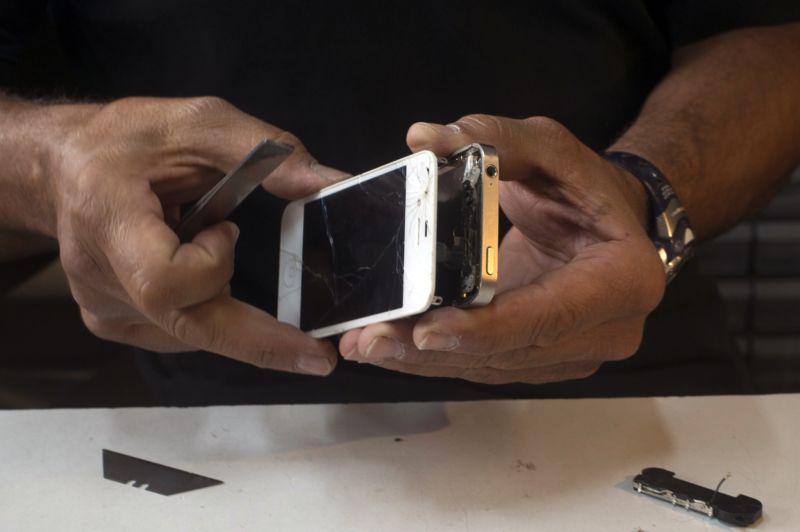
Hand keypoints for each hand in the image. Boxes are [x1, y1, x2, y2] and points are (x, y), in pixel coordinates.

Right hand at [52, 96, 345, 374]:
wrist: (61, 167)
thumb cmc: (125, 140)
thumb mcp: (198, 122)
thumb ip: (267, 152)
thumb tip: (328, 183)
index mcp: (109, 220)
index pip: (163, 282)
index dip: (211, 267)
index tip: (227, 227)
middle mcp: (99, 279)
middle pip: (187, 328)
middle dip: (262, 342)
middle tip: (319, 357)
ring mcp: (103, 309)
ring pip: (190, 332)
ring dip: (225, 300)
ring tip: (209, 241)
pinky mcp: (111, 323)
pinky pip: (178, 333)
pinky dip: (207, 307)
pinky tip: (195, 265)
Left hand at [339, 115, 665, 383]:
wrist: (615, 224)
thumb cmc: (587, 188)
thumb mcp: (550, 150)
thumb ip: (493, 139)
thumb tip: (423, 139)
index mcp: (624, 279)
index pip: (548, 315)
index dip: (485, 328)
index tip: (425, 330)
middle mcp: (608, 330)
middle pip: (510, 352)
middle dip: (435, 352)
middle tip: (371, 341)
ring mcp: (577, 354)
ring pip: (492, 368)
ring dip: (427, 362)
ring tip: (369, 345)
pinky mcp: (547, 361)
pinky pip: (488, 366)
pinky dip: (440, 360)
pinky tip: (396, 346)